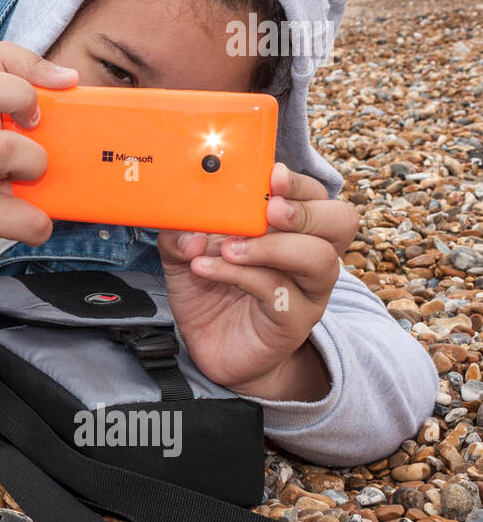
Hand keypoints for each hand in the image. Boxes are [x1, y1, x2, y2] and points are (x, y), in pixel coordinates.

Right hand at [0, 41, 76, 291]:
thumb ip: (30, 125)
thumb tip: (87, 115)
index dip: (32, 63)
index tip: (64, 82)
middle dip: (21, 98)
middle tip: (36, 125)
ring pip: (1, 149)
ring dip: (34, 162)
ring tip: (37, 178)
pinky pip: (24, 217)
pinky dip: (39, 224)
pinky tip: (35, 222)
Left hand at [155, 162, 357, 399]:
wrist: (210, 346)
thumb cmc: (208, 291)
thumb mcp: (185, 253)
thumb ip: (181, 233)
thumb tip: (191, 231)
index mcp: (291, 229)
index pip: (315, 195)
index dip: (299, 183)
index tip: (273, 175)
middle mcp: (310, 257)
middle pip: (339, 222)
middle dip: (305, 210)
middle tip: (268, 210)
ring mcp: (306, 291)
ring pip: (317, 259)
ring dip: (271, 246)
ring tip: (228, 247)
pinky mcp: (292, 322)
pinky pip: (278, 292)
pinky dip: (240, 275)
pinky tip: (206, 269)